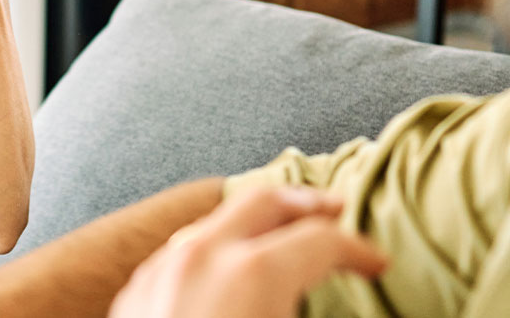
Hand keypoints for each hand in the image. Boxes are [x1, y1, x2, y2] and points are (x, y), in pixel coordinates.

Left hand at [108, 188, 387, 317]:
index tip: (376, 263)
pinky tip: (224, 268)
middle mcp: (201, 257)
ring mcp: (159, 271)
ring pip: (213, 222)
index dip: (358, 250)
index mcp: (251, 273)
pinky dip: (212, 246)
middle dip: (306, 204)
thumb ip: (316, 313)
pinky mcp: (132, 294)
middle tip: (336, 210)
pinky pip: (178, 251)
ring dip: (254, 222)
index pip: (320, 240)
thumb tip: (329, 312)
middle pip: (262, 203)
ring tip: (281, 235)